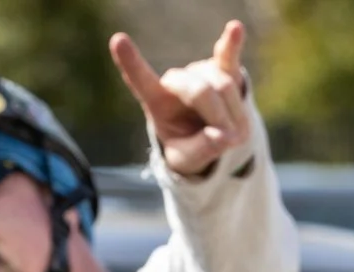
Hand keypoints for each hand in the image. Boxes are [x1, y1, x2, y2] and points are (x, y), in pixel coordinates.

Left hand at [111, 20, 252, 177]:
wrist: (210, 138)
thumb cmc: (190, 147)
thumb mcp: (188, 161)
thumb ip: (202, 151)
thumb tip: (224, 137)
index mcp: (157, 101)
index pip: (140, 80)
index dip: (131, 62)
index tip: (118, 40)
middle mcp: (176, 80)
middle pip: (201, 91)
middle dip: (218, 117)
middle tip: (227, 141)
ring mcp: (199, 72)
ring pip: (224, 85)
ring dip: (234, 113)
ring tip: (232, 131)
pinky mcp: (223, 70)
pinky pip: (229, 57)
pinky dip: (232, 44)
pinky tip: (235, 29)